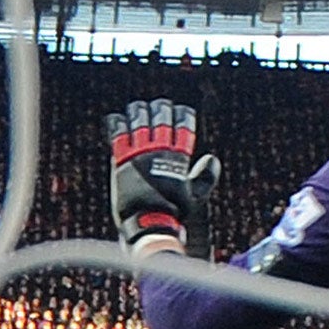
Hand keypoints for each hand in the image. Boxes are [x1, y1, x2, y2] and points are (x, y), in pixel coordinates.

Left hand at [105, 98, 219, 254]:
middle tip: (160, 105)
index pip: (183, 128)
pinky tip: (116, 118)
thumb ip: (205, 177)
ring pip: (139, 123)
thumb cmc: (172, 212)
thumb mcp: (194, 196)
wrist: (147, 223)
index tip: (182, 110)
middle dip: (162, 110)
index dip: (183, 116)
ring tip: (138, 107)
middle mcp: (158, 152)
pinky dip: (117, 124)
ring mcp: (139, 155)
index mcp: (178, 159)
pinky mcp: (122, 160)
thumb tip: (212, 158)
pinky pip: (118, 135)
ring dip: (139, 112)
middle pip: (161, 121)